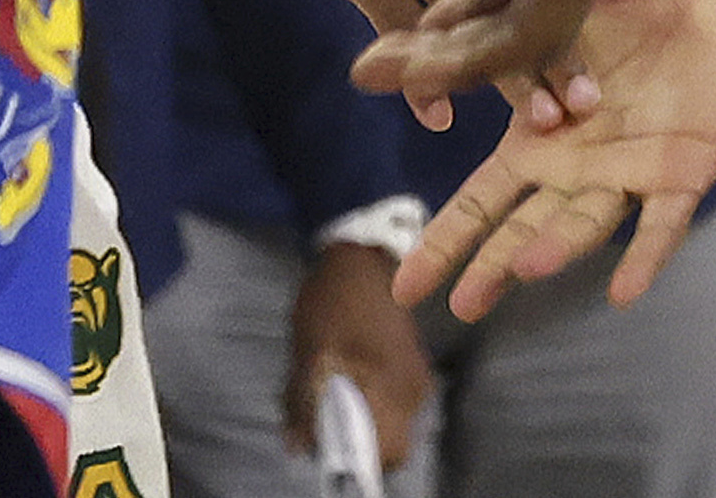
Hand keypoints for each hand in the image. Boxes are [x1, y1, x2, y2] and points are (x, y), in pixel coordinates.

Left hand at [281, 237, 428, 469]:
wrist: (364, 252)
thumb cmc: (333, 302)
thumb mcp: (308, 353)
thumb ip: (302, 403)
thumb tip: (298, 446)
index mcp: (390, 388)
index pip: (389, 453)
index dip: (361, 462)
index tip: (333, 454)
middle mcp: (413, 389)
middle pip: (395, 443)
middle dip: (363, 444)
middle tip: (330, 429)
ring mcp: (417, 374)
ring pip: (396, 422)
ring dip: (369, 421)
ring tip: (336, 401)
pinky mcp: (414, 362)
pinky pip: (397, 400)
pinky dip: (374, 400)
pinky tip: (350, 380)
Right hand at [391, 0, 715, 317]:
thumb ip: (484, 14)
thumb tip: (401, 33)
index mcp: (539, 137)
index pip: (481, 200)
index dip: (445, 242)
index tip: (405, 287)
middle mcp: (579, 167)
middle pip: (524, 230)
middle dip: (492, 267)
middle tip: (458, 307)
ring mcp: (630, 173)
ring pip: (587, 221)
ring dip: (558, 246)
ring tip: (526, 267)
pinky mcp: (685, 171)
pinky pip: (664, 221)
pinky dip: (646, 256)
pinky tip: (623, 292)